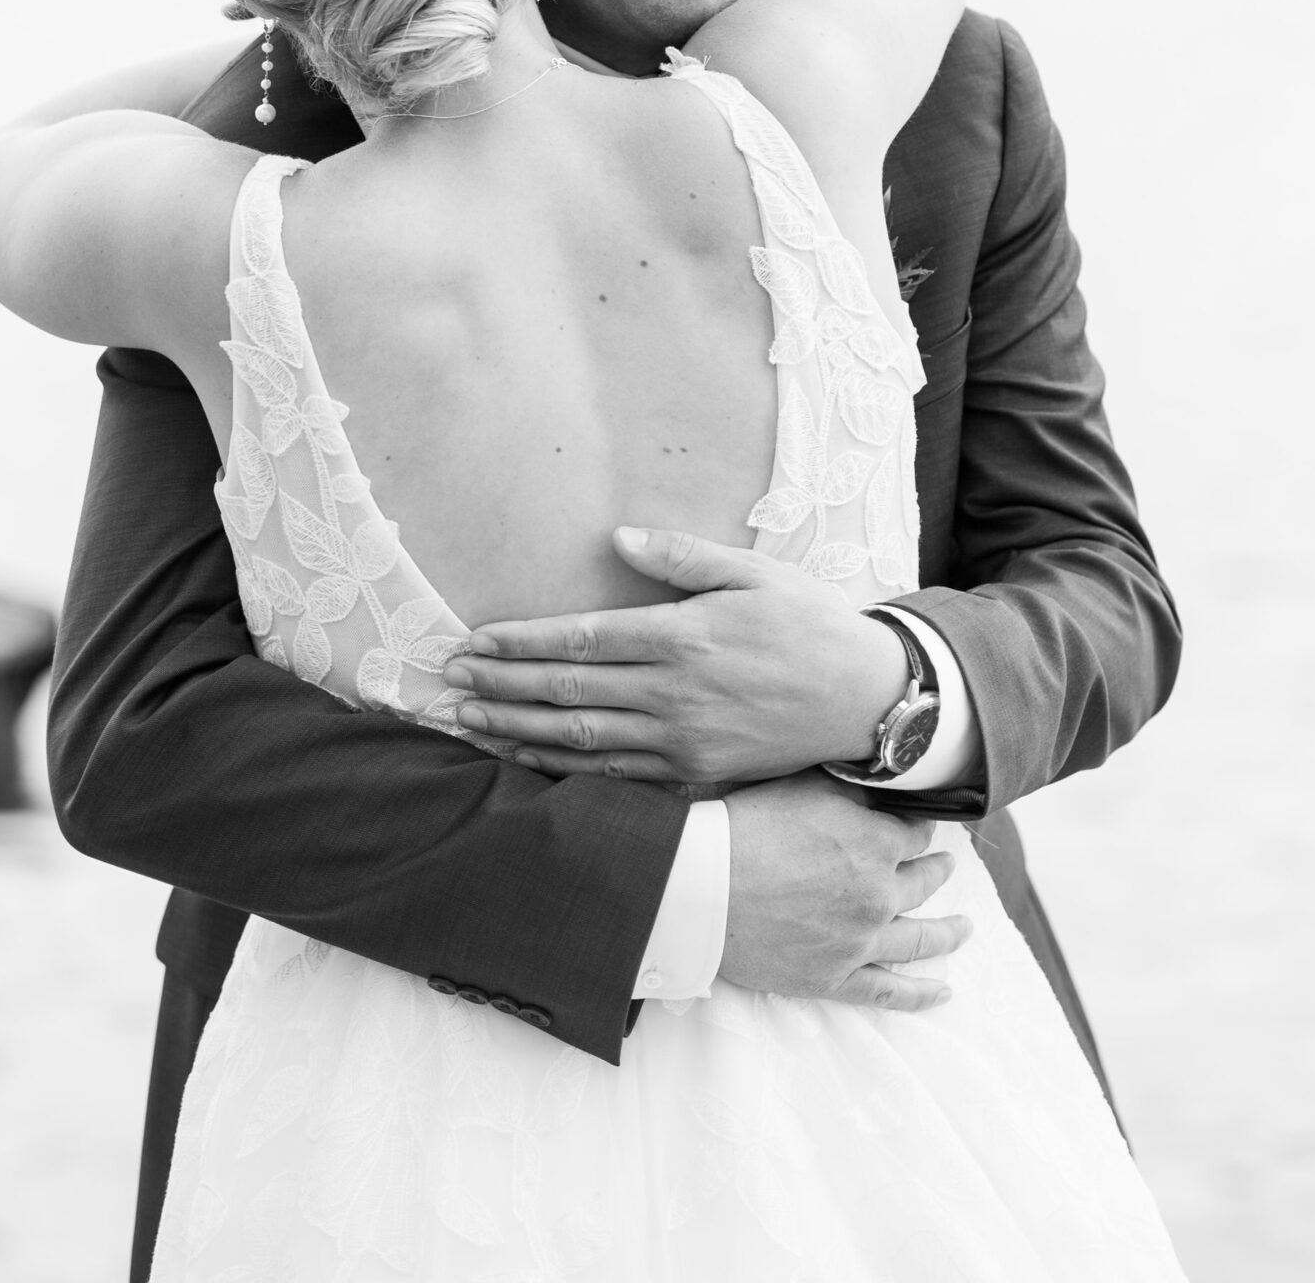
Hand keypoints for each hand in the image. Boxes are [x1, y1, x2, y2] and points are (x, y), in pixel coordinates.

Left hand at [441, 527, 911, 783]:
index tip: (474, 639)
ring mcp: (682, 744)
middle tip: (448, 681)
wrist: (866, 699)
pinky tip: (527, 762)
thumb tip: (621, 536)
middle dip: (500, 686)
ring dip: (516, 732)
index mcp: (684, 638)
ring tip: (468, 722)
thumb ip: (683, 557)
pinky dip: (563, 771)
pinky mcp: (695, 778)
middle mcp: (675, 695)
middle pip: (567, 692)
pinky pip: (614, 779)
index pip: (581, 639)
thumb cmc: (810, 624)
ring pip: (580, 740)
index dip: (521, 641)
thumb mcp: (754, 573)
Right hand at [719, 772, 969, 1011]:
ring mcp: (860, 942)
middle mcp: (879, 895)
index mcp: (877, 844)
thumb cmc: (748, 826)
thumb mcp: (807, 786)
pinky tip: (943, 992)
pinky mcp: (834, 978)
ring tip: (966, 928)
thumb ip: (853, 789)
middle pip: (923, 881)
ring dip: (948, 932)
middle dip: (937, 868)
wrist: (704, 886)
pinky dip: (919, 994)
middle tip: (946, 864)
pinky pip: (888, 991)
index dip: (918, 824)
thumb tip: (882, 785)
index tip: (918, 822)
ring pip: (919, 939)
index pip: (915, 831)